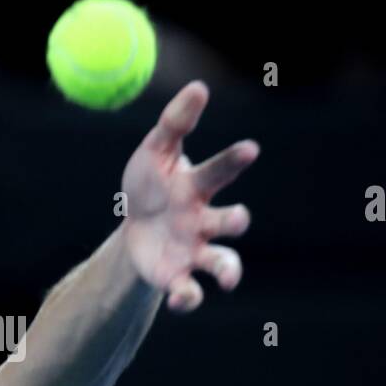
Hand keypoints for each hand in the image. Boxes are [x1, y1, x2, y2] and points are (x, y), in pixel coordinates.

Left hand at [119, 81, 258, 311]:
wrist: (134, 231)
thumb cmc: (151, 186)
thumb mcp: (154, 151)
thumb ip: (175, 122)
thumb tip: (199, 86)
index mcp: (199, 187)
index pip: (220, 171)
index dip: (234, 161)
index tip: (250, 149)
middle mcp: (206, 220)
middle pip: (230, 221)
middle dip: (237, 220)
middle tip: (238, 218)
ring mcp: (196, 251)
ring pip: (222, 262)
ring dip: (228, 270)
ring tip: (227, 278)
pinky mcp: (179, 277)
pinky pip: (190, 291)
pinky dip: (189, 298)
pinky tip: (182, 298)